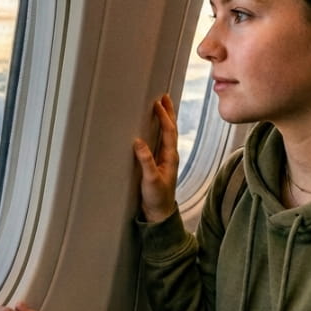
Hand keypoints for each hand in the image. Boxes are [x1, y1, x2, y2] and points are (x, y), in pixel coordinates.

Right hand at [134, 94, 178, 221]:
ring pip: (167, 134)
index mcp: (170, 157)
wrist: (159, 213)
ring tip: (161, 107)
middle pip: (171, 129)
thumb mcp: (150, 180)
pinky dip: (159, 130)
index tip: (157, 104)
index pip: (169, 132)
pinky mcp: (159, 164)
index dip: (164, 117)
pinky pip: (161, 141)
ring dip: (165, 119)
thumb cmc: (157, 198)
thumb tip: (138, 142)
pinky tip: (154, 128)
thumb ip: (146, 161)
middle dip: (168, 113)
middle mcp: (170, 155)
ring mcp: (165, 159)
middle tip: (164, 97)